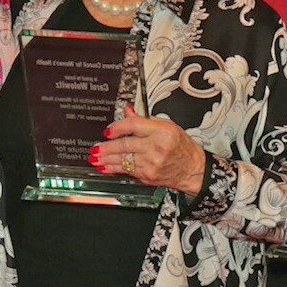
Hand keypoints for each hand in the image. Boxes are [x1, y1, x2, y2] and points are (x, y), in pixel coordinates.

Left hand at [90, 106, 206, 194]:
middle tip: (94, 148)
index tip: (107, 131)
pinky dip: (114, 169)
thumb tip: (128, 111)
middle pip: (125, 145)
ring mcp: (151, 163)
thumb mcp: (168, 126)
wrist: (192, 169)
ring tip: (95, 158)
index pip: (134, 126)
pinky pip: (127, 170)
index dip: (117, 127)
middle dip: (106, 147)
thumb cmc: (182, 146)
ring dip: (106, 159)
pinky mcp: (148, 175)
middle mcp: (156, 147)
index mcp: (162, 131)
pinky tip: (105, 167)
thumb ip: (145, 120)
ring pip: (123, 160)